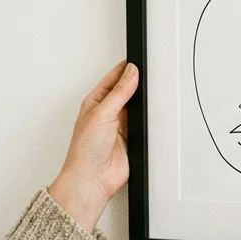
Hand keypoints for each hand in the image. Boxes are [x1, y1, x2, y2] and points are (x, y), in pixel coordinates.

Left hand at [48, 60, 138, 231]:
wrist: (94, 179)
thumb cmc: (85, 150)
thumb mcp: (102, 113)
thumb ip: (119, 92)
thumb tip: (131, 72)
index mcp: (96, 102)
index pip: (114, 79)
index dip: (126, 69)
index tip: (139, 60)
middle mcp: (109, 113)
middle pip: (129, 91)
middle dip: (139, 84)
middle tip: (151, 73)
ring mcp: (122, 126)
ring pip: (139, 107)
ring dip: (145, 103)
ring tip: (154, 93)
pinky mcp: (134, 138)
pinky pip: (147, 124)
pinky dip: (151, 120)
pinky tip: (154, 115)